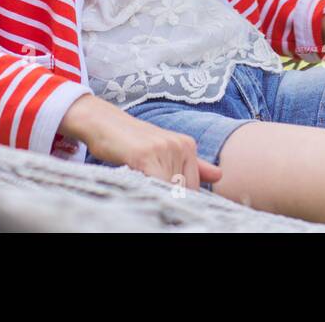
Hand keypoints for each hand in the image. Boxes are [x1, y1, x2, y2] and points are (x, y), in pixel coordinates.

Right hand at [68, 95, 222, 190]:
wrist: (104, 124)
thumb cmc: (133, 141)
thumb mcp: (165, 150)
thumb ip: (193, 165)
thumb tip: (220, 175)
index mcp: (188, 145)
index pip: (194, 187)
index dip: (180, 198)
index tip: (168, 201)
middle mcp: (180, 145)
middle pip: (182, 190)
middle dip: (169, 197)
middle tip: (151, 192)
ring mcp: (164, 149)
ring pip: (169, 190)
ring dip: (157, 195)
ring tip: (140, 183)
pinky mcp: (146, 156)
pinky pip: (156, 184)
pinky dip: (150, 191)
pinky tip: (139, 185)